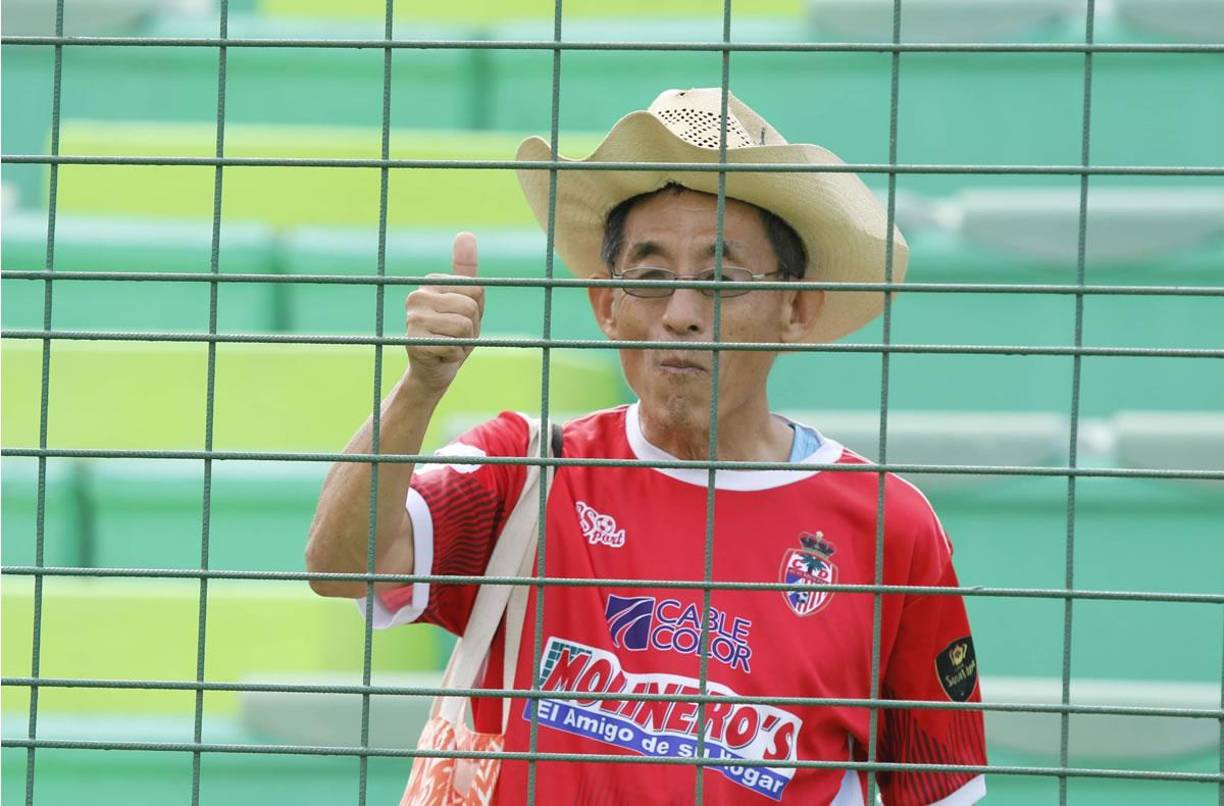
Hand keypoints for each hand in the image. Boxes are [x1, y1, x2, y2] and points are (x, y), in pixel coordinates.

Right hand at [404, 232, 484, 394]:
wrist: (433, 372)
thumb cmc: (452, 335)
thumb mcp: (466, 301)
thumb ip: (466, 271)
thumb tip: (465, 235)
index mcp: (430, 283)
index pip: (476, 290)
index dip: (477, 311)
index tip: (460, 320)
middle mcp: (416, 296)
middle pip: (470, 306)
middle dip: (472, 328)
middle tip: (455, 336)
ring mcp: (412, 318)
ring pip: (464, 325)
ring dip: (464, 342)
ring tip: (449, 345)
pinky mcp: (414, 341)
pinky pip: (455, 345)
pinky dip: (455, 355)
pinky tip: (442, 356)